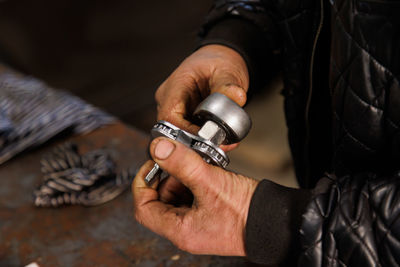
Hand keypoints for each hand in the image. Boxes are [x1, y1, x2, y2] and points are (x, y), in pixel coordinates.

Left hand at [132, 137, 258, 255]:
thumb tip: (159, 149)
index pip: (144, 209)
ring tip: (198, 165)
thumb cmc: (247, 212)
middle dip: (168, 177)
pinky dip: (196, 181)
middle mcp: (187, 230)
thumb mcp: (210, 183)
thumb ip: (182, 164)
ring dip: (184, 177)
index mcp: (180, 230)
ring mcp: (199, 223)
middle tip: (182, 161)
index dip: (143, 183)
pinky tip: (208, 171)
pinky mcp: (210, 215)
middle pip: (161, 200)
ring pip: (178, 196)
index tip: (154, 164)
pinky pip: (194, 196)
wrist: (278, 221)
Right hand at [155, 44, 248, 136]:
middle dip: (195, 141)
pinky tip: (220, 139)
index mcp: (175, 85)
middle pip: (172, 129)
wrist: (219, 60)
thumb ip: (229, 85)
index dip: (186, 132)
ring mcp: (174, 108)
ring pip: (180, 134)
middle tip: (220, 145)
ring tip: (223, 142)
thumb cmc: (218, 62)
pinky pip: (188, 132)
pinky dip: (203, 137)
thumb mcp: (227, 71)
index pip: (170, 117)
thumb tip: (237, 97)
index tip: (209, 138)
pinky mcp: (182, 116)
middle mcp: (168, 98)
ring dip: (200, 141)